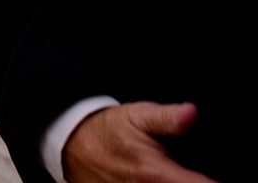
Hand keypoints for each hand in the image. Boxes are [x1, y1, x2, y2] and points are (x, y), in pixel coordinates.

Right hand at [64, 102, 214, 182]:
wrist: (72, 145)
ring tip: (182, 173)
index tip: (217, 173)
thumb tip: (191, 113)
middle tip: (199, 171)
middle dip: (196, 180)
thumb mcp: (137, 116)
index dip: (214, 182)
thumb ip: (167, 117)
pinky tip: (167, 177)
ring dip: (182, 182)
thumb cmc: (107, 130)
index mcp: (155, 174)